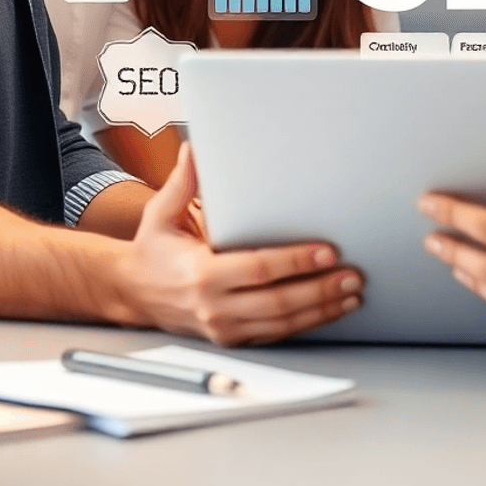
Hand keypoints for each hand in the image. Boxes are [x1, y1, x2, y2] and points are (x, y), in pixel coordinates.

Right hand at [114, 145, 362, 344]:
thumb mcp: (160, 213)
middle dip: (321, 289)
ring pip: (282, 324)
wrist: (132, 293)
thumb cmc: (153, 250)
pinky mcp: (232, 338)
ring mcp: (224, 327)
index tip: (328, 251)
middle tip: (353, 274)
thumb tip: (195, 147)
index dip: (296, 261)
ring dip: (322, 310)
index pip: (259, 268)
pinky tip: (331, 310)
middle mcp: (214, 306)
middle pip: (278, 302)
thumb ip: (183, 181)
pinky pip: (275, 334)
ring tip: (352, 293)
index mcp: (201, 273)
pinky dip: (307, 324)